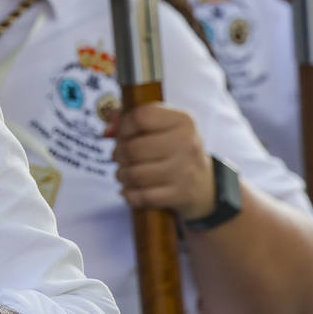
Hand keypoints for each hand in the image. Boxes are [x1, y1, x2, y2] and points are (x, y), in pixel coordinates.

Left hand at [108, 103, 213, 221]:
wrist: (204, 183)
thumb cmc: (173, 149)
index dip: (124, 127)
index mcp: (183, 120)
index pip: (141, 117)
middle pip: (133, 148)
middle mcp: (187, 143)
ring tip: (123, 174)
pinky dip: (129, 194)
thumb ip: (129, 119)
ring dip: (121, 175)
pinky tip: (129, 190)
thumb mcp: (161, 126)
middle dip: (118, 155)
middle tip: (120, 158)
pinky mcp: (181, 195)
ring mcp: (186, 171)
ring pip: (135, 174)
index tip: (123, 135)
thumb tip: (108, 130)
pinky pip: (143, 196)